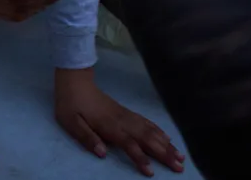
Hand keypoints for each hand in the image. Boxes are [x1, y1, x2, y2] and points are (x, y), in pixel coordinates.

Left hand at [55, 69, 184, 176]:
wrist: (74, 80)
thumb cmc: (70, 103)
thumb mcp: (70, 121)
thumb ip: (86, 137)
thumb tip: (102, 153)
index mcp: (109, 125)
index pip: (129, 144)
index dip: (140, 158)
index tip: (151, 172)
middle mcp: (122, 121)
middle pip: (147, 139)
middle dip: (164, 154)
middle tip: (180, 168)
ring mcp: (126, 115)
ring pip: (150, 131)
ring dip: (166, 144)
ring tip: (180, 157)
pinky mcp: (126, 112)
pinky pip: (147, 122)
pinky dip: (159, 131)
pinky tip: (168, 139)